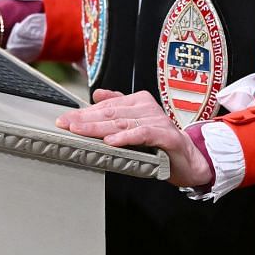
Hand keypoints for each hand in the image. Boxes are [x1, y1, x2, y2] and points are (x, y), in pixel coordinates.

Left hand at [55, 89, 213, 187]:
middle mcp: (148, 108)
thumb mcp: (136, 123)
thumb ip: (119, 107)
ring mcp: (157, 121)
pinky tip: (111, 142)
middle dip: (85, 119)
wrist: (189, 160)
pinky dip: (126, 138)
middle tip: (66, 124)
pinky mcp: (166, 136)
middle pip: (111, 113)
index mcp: (139, 102)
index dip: (84, 113)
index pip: (106, 106)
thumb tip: (97, 95)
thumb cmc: (160, 143)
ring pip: (122, 123)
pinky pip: (143, 134)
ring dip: (99, 128)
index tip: (65, 119)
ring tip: (80, 131)